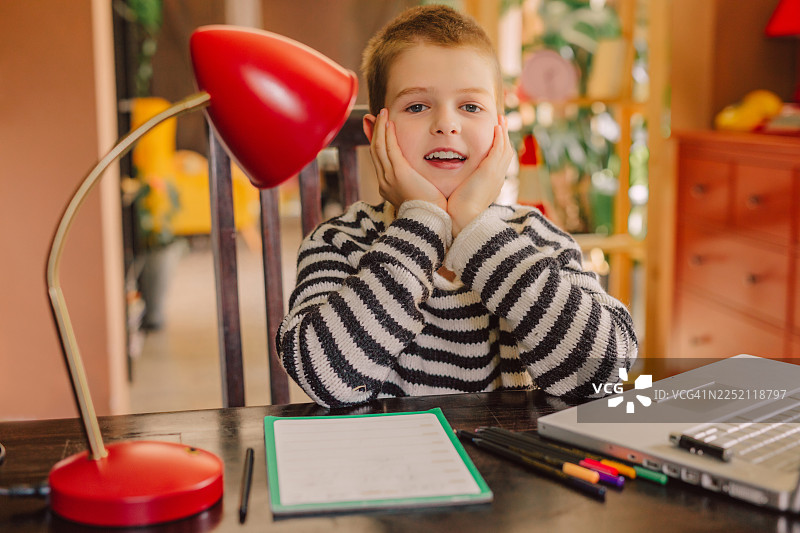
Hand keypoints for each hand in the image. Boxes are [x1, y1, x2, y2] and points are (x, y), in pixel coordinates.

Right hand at [368, 108, 446, 210]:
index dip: (377, 143)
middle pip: (375, 151)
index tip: (377, 129)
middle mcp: (384, 182)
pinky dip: (387, 134)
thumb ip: (418, 183)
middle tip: (373, 116)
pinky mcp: (399, 174)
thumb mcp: (420, 195)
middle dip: (373, 132)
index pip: (379, 160)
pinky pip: (390, 149)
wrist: (431, 222)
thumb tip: (422, 178)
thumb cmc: (431, 212)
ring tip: (382, 113)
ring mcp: (389, 178)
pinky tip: (388, 122)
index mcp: (388, 188)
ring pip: (379, 147)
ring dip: (379, 128)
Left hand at [447, 115, 513, 236]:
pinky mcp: (490, 170)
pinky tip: (496, 126)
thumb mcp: (459, 196)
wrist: (460, 220)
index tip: (493, 137)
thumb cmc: (454, 213)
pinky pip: (499, 149)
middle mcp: (497, 179)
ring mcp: (496, 174)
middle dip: (504, 137)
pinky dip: (499, 136)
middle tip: (501, 123)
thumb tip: (448, 184)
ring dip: (503, 133)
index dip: (497, 149)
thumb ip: (457, 187)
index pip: (497, 163)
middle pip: (505, 153)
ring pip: (505, 149)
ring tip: (500, 119)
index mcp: (489, 185)